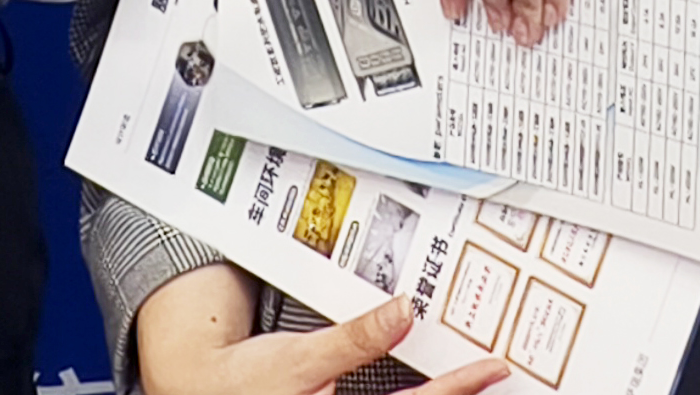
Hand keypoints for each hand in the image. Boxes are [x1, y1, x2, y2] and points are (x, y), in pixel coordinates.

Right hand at [140, 272, 507, 394]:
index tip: (493, 367)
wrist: (204, 390)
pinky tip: (424, 380)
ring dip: (438, 391)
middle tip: (495, 369)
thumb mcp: (300, 358)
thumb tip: (402, 311)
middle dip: (460, 390)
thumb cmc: (247, 382)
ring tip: (470, 372)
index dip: (460, 385)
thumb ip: (354, 338)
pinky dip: (413, 390)